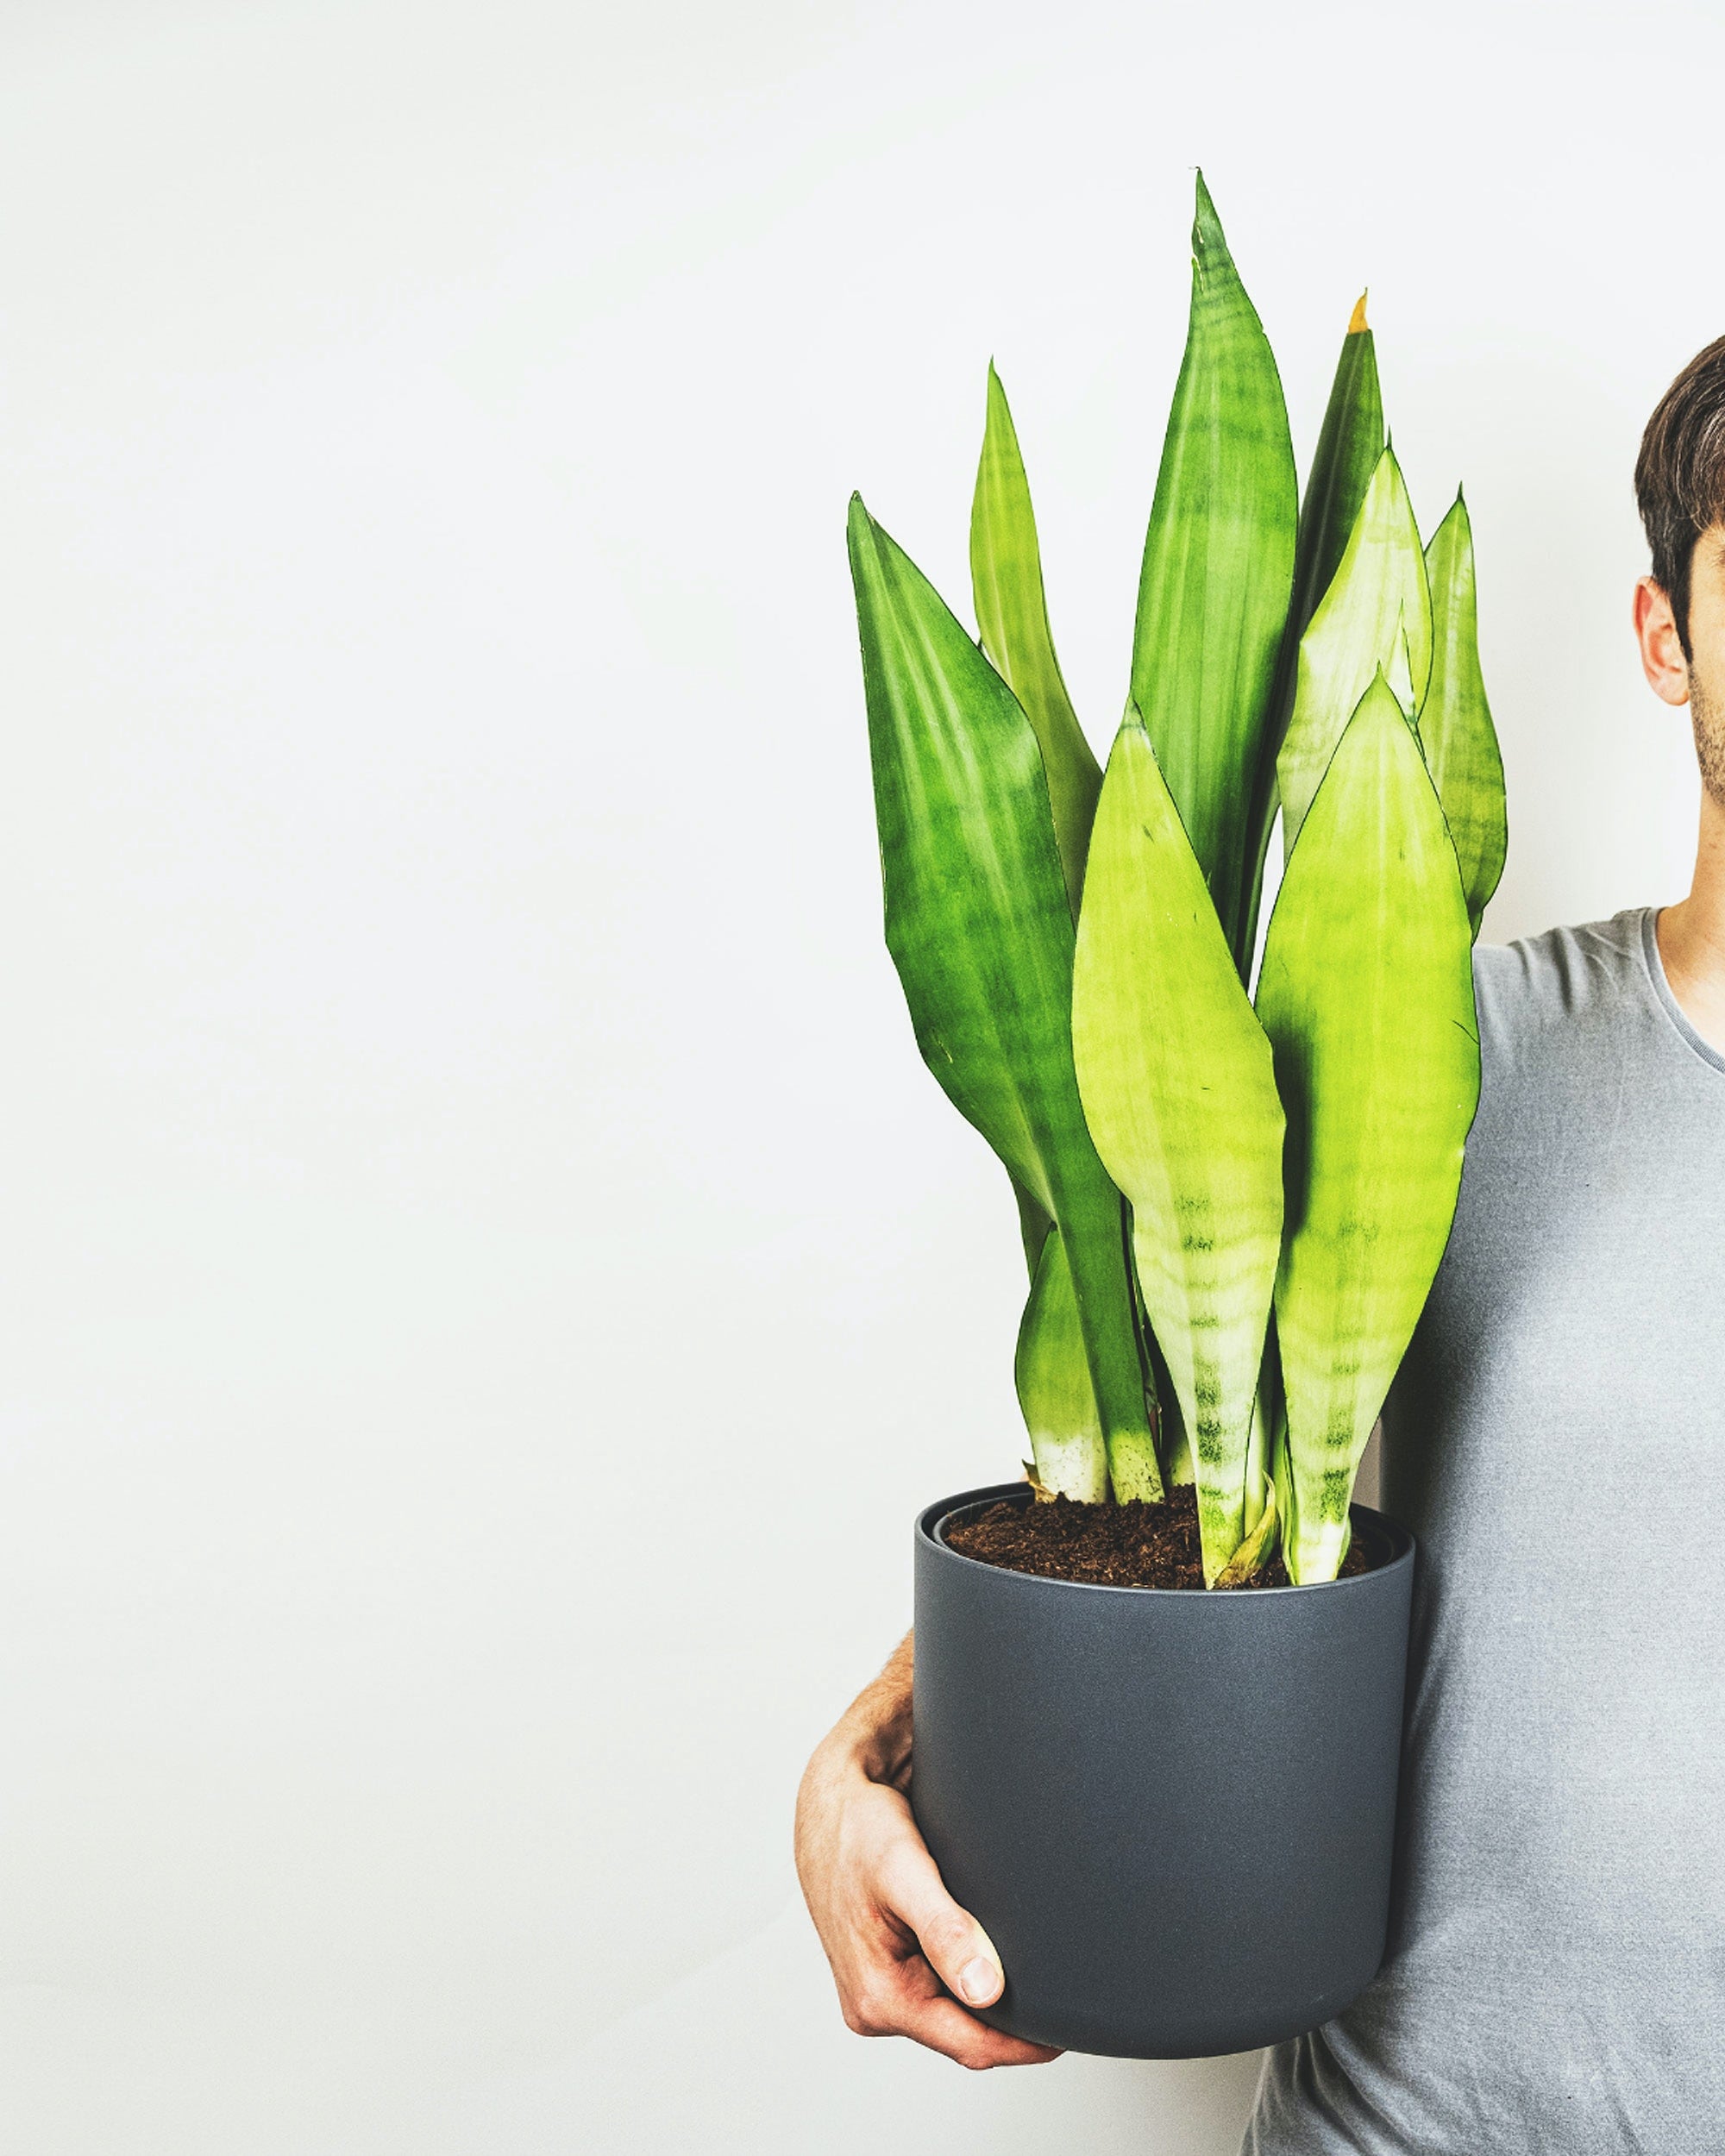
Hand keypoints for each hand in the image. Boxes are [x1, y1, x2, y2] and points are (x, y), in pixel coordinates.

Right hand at [794, 1633, 1061, 2069]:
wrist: (829, 1798)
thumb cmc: (856, 1827)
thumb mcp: (903, 1872)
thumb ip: (945, 1931)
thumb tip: (985, 1990)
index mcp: (876, 1999)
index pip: (970, 2045)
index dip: (1026, 2045)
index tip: (1070, 2031)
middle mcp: (874, 2003)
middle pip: (965, 2033)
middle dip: (1011, 2019)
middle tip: (1061, 1991)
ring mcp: (881, 1988)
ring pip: (955, 2009)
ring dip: (991, 1991)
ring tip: (1028, 1961)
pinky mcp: (890, 1966)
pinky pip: (943, 1985)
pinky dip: (971, 1969)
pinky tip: (989, 1944)